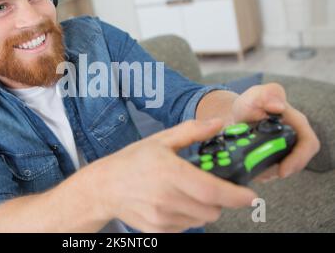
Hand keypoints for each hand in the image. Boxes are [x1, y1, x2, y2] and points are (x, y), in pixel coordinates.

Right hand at [96, 119, 257, 232]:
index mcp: (170, 173)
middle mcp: (167, 199)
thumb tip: (217, 124)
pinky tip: (173, 202)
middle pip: (213, 210)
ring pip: (201, 220)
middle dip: (219, 199)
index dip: (236, 195)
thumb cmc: (131, 162)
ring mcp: (162, 218)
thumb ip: (192, 131)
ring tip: (186, 193)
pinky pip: (186, 227)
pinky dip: (188, 216)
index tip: (250, 195)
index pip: (212, 191)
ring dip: (203, 208)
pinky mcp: (159, 230)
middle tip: (209, 186)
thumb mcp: (161, 140)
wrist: (105, 187)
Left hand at [231, 83, 319, 181]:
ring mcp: (287, 147)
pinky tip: (252, 170)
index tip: (282, 170)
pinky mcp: (277, 156)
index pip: (308, 143)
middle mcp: (295, 136)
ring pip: (286, 167)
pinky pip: (275, 169)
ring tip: (254, 170)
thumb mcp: (255, 95)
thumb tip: (278, 106)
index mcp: (296, 121)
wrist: (237, 114)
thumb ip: (267, 95)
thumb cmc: (250, 103)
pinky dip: (264, 172)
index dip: (299, 159)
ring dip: (271, 172)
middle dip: (282, 170)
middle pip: (299, 160)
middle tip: (263, 174)